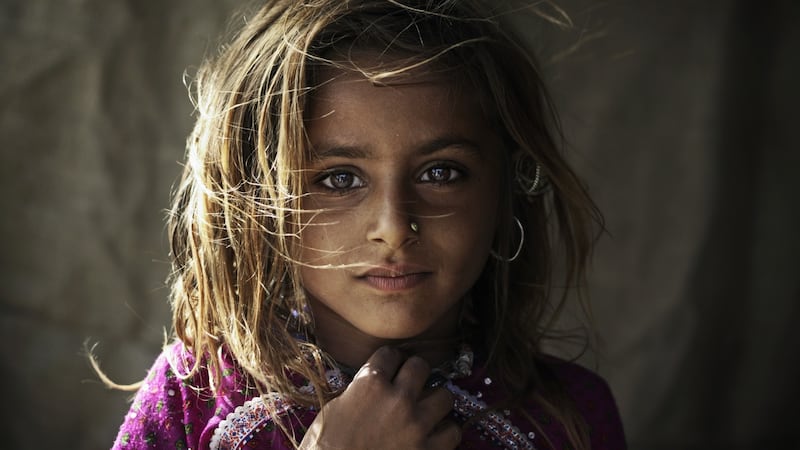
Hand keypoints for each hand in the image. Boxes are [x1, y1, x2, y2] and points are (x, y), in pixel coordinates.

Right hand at [299, 346, 460, 449]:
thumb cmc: (325, 447)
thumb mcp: (336, 408)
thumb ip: (361, 390)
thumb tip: (377, 383)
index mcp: (369, 384)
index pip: (390, 354)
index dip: (389, 361)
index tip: (390, 368)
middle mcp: (397, 399)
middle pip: (421, 366)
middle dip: (415, 373)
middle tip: (410, 385)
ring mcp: (416, 425)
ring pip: (445, 396)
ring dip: (435, 402)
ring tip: (427, 410)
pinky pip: (452, 431)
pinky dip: (445, 433)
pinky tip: (434, 435)